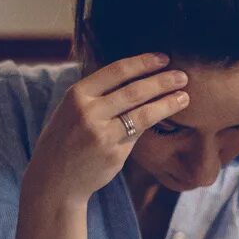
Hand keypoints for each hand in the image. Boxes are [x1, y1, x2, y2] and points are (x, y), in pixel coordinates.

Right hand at [24, 53, 188, 207]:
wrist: (53, 180)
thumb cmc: (66, 139)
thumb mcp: (70, 109)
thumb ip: (97, 94)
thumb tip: (136, 75)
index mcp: (77, 95)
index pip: (117, 71)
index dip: (144, 62)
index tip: (164, 58)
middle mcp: (88, 113)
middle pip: (135, 91)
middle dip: (163, 81)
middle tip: (183, 76)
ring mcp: (102, 135)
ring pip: (143, 114)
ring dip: (168, 103)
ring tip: (185, 97)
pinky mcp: (114, 155)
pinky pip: (138, 135)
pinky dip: (155, 124)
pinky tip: (168, 118)